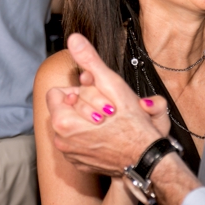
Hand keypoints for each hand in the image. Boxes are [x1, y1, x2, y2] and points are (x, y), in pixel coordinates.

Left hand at [47, 33, 168, 175]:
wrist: (147, 159)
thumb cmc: (132, 125)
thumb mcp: (113, 86)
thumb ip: (90, 61)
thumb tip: (74, 39)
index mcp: (62, 121)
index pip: (56, 93)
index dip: (77, 90)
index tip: (95, 96)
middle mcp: (61, 141)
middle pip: (64, 109)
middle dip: (83, 105)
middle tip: (106, 109)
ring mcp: (70, 155)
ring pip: (71, 125)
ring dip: (86, 120)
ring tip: (107, 122)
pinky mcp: (80, 165)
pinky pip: (78, 143)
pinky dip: (90, 137)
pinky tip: (107, 136)